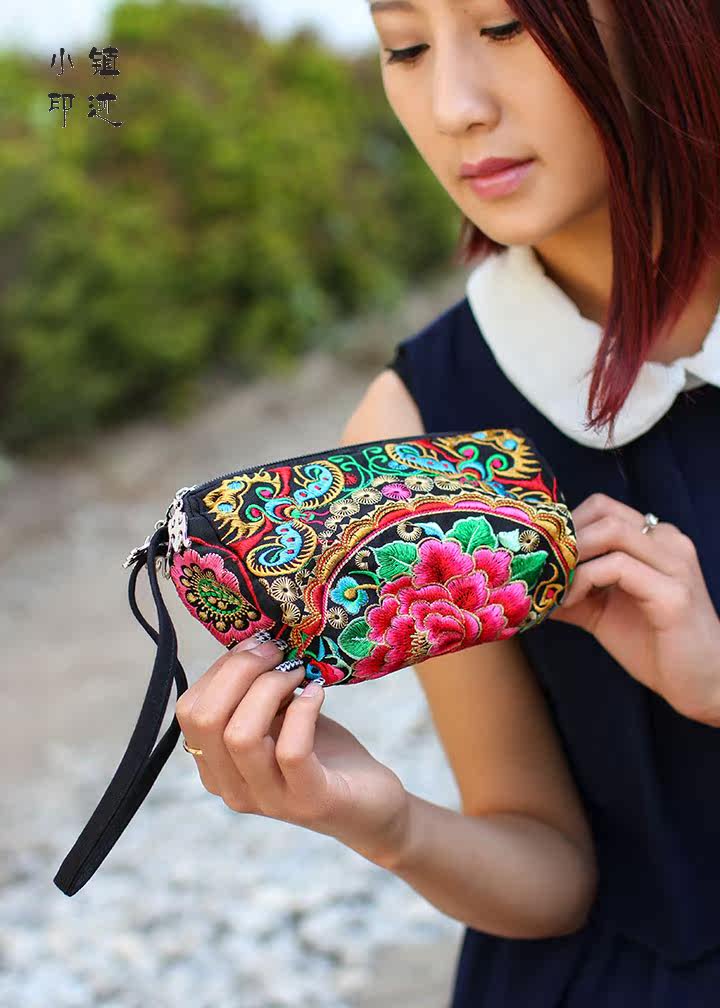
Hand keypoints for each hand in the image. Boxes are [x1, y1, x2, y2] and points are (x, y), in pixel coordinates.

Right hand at [175, 634, 409, 863]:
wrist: (371, 803)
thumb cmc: (322, 752)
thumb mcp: (280, 718)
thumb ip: (256, 694)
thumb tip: (252, 644)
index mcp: (216, 766)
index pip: (190, 712)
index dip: (220, 670)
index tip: (255, 646)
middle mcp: (232, 788)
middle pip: (207, 720)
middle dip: (240, 671)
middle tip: (277, 652)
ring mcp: (269, 800)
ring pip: (240, 736)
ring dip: (270, 688)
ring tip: (298, 672)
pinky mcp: (309, 802)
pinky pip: (290, 751)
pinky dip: (304, 710)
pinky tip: (317, 694)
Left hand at [548, 493, 719, 723]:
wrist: (700, 684)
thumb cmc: (654, 645)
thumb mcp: (602, 611)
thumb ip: (571, 592)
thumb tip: (527, 585)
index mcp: (655, 540)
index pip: (602, 508)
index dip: (566, 527)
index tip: (542, 556)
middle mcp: (669, 541)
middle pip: (603, 511)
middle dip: (564, 538)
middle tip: (541, 567)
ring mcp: (674, 564)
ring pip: (610, 532)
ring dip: (572, 556)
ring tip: (554, 585)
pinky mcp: (673, 593)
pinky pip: (618, 567)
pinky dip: (584, 580)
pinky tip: (572, 602)